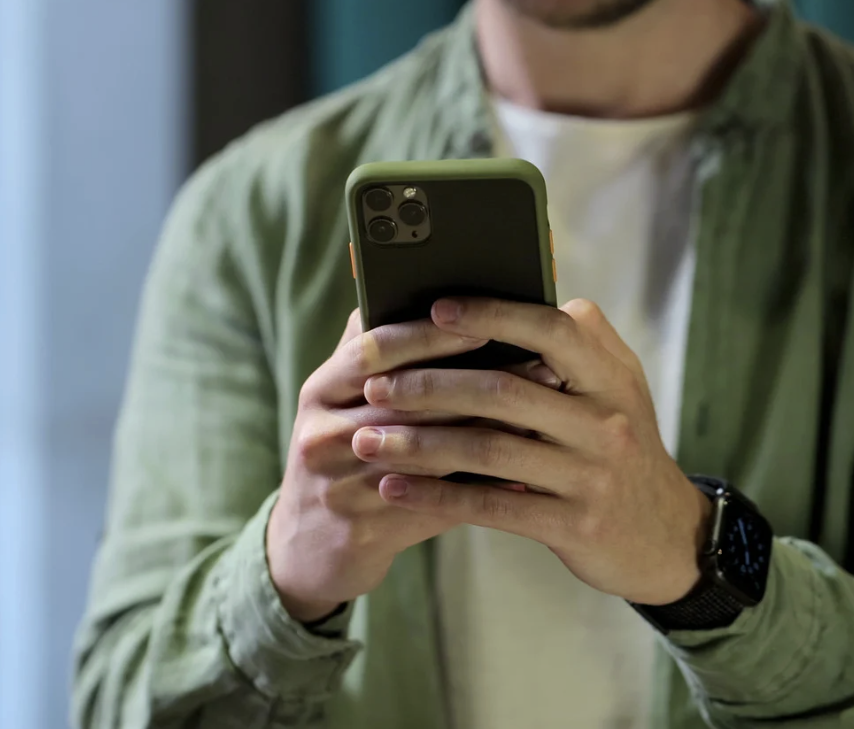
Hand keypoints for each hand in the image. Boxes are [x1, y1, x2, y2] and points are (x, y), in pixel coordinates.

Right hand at [268, 310, 558, 620]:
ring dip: (489, 436)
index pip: (374, 350)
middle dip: (479, 384)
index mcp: (320, 391)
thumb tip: (450, 304)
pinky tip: (523, 482)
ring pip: (426, 456)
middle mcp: (320, 434)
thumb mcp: (348, 403)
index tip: (487, 324)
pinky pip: (433, 506)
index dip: (430, 336)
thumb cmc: (349, 456)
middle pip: (407, 403)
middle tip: (543, 370)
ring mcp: (337, 486)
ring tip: (543, 420)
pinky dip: (479, 492)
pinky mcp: (360, 530)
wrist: (310, 548)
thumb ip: (385, 357)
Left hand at [353, 297, 712, 605]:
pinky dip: (435, 495)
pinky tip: (394, 489)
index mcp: (609, 377)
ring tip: (367, 438)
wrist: (667, 537)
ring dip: (418, 444)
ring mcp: (589, 476)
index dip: (491, 315)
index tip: (434, 308)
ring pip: (487, 450)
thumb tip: (530, 291)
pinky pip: (490, 506)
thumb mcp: (619, 387)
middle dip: (428, 385)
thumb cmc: (622, 446)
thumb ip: (580, 341)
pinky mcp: (572, 525)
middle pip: (502, 392)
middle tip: (374, 384)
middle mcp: (603, 422)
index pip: (550, 330)